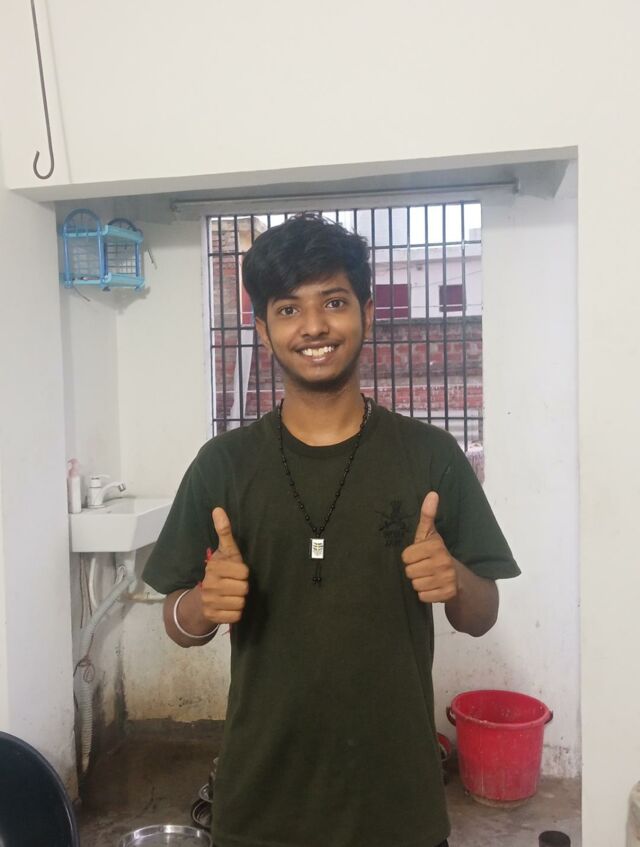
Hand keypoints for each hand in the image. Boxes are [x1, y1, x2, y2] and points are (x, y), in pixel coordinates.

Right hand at [200, 507, 249, 623]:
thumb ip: (224, 532)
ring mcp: (209, 602)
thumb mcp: (225, 552)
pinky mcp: (212, 616)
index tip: (235, 572)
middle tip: (233, 584)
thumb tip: (218, 509)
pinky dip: (235, 613)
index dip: (243, 573)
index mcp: (214, 567)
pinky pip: (236, 616)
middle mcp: (209, 584)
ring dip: (239, 600)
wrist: (201, 599)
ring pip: (240, 602)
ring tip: (230, 595)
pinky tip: (227, 606)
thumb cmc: (221, 571)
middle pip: (244, 588)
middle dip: (242, 587)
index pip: (244, 572)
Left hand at [401, 492, 458, 603]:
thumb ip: (427, 515)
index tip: (420, 556)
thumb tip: (432, 493)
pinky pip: (423, 597)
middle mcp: (442, 562)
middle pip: (409, 572)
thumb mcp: (431, 534)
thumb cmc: (437, 553)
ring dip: (420, 583)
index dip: (411, 557)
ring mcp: (446, 579)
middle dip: (414, 571)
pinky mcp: (448, 594)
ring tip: (429, 577)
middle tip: (425, 568)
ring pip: (415, 585)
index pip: (406, 557)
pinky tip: (434, 587)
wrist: (460, 578)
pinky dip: (426, 595)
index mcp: (435, 546)